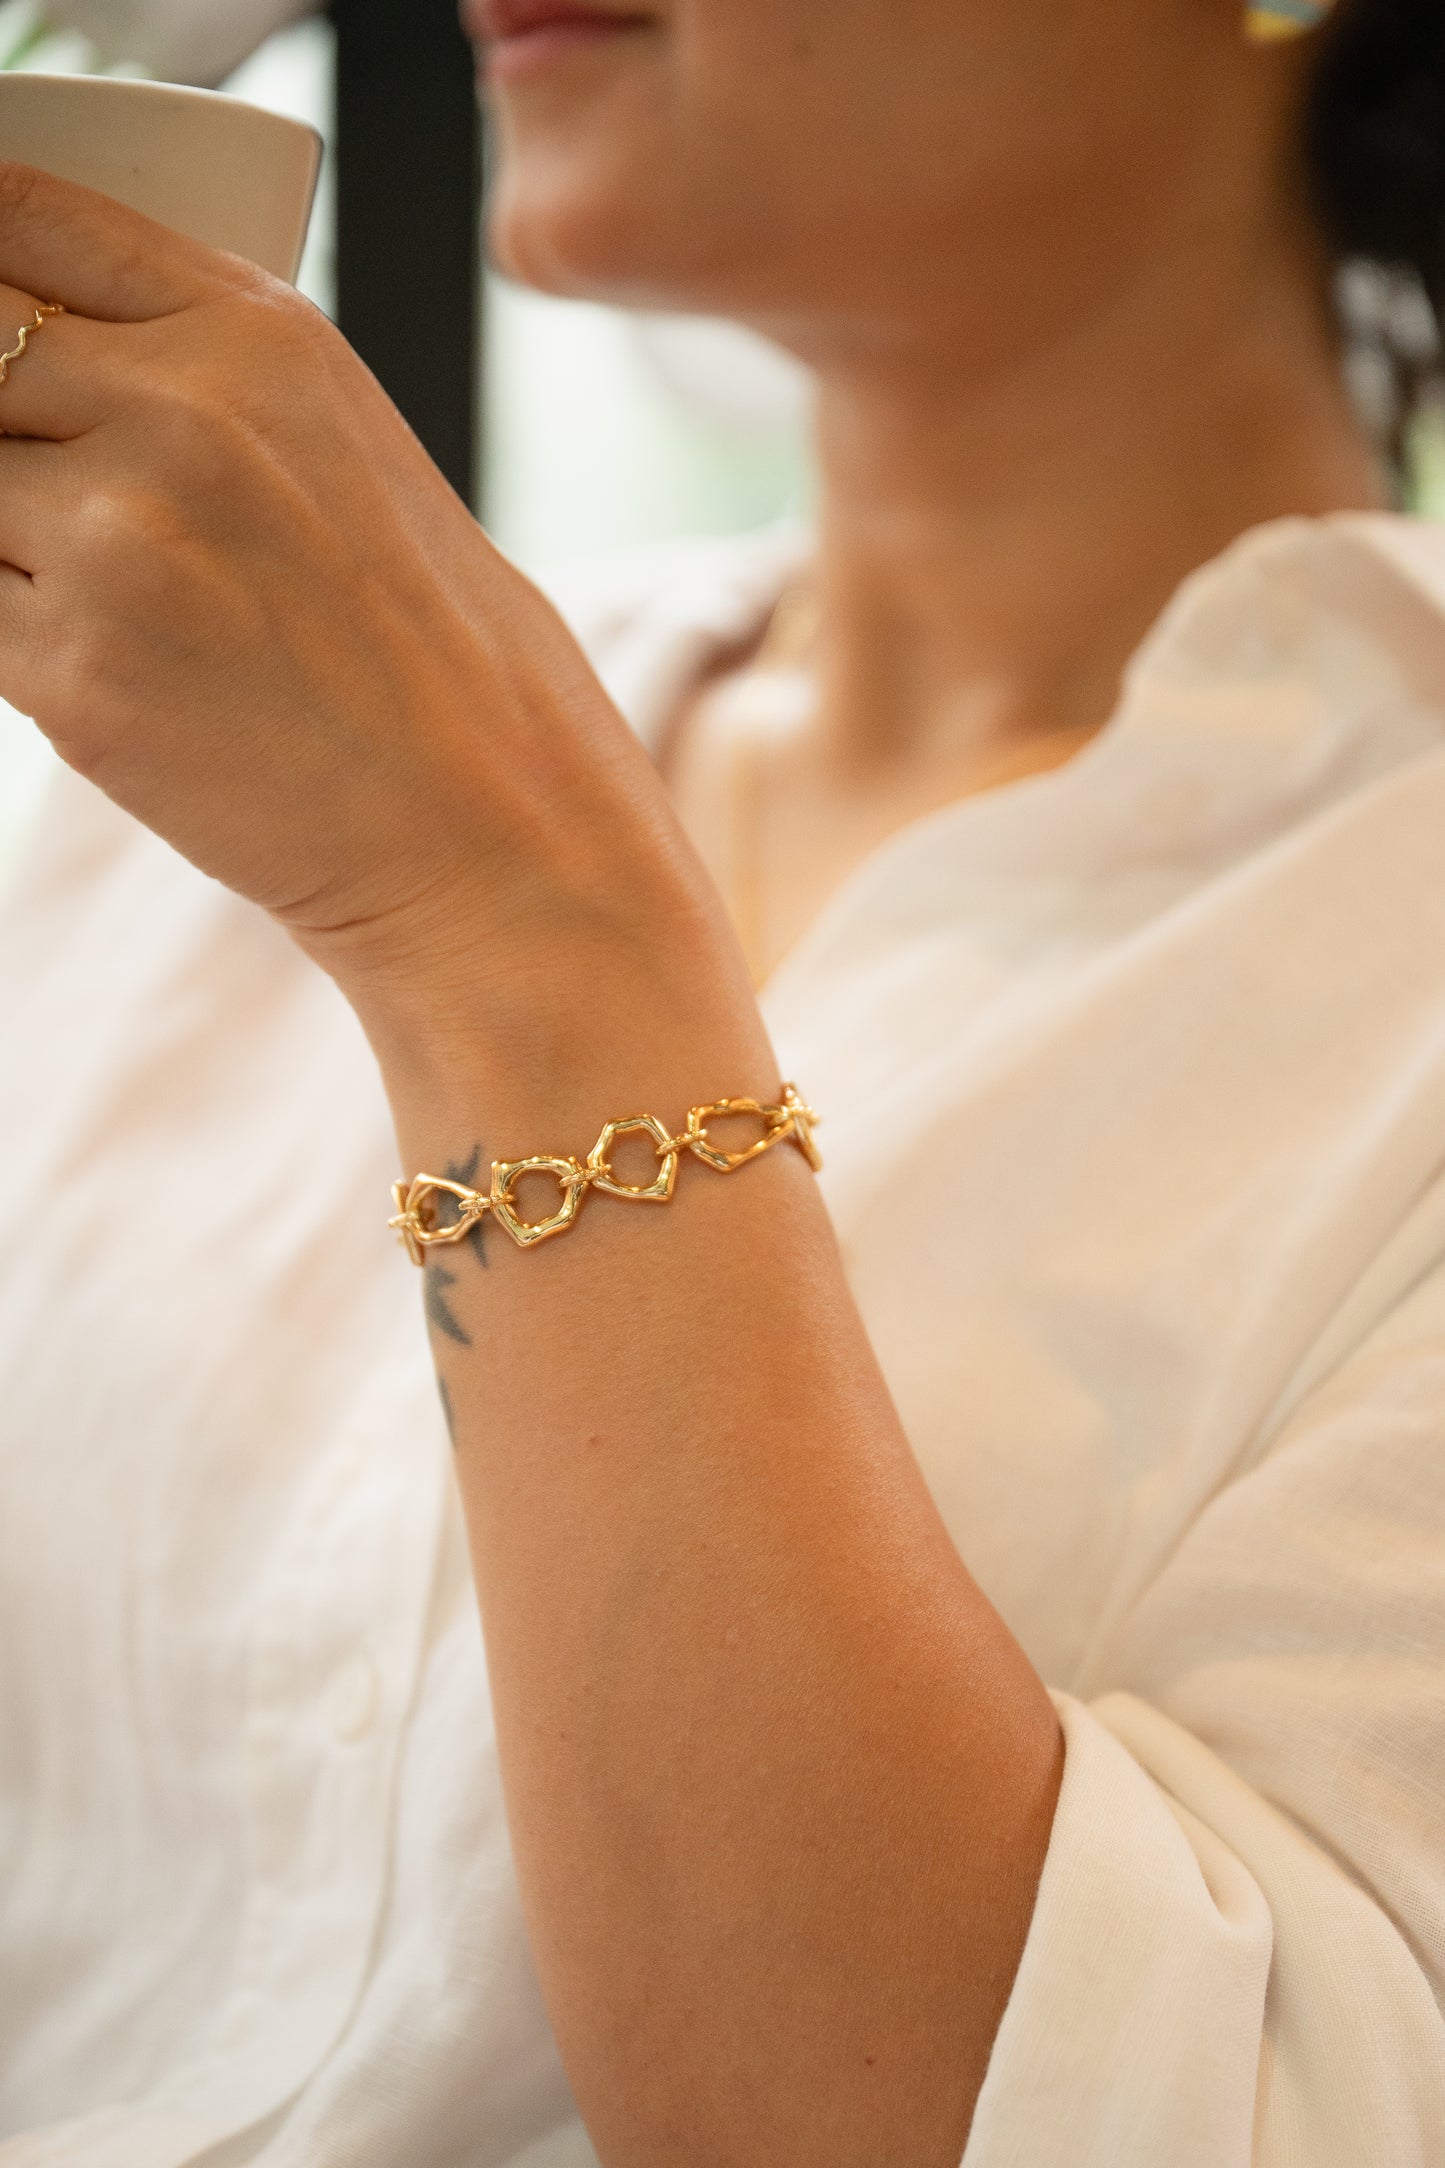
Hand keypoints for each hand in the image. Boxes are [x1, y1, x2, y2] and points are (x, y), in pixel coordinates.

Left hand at [0, 164, 708, 1018]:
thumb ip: (189, 377)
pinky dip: (10, 631)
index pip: (23, 212)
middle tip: (55, 504)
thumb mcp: (337, 453)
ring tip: (96, 598)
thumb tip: (19, 356)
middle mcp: (184, 414)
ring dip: (3, 539)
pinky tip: (103, 668)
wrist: (488, 825)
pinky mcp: (77, 673)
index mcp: (260, 336)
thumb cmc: (427, 654)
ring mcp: (123, 542)